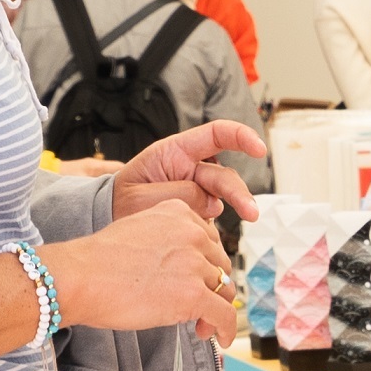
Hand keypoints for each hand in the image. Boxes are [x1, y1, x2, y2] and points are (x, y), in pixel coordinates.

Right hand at [40, 201, 245, 342]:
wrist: (80, 277)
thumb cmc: (97, 261)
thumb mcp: (138, 231)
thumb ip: (166, 241)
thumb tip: (180, 270)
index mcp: (179, 212)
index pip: (209, 241)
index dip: (205, 266)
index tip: (197, 281)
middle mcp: (192, 233)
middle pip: (220, 265)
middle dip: (212, 288)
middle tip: (199, 308)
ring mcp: (195, 263)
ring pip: (225, 289)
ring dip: (216, 309)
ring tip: (202, 325)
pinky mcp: (193, 294)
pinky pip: (225, 313)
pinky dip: (225, 329)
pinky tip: (219, 338)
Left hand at [109, 120, 262, 228]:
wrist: (110, 217)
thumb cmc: (120, 201)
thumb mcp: (140, 198)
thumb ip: (176, 195)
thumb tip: (211, 201)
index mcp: (174, 152)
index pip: (214, 134)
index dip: (240, 137)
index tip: (260, 149)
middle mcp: (189, 166)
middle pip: (223, 174)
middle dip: (240, 192)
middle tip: (251, 213)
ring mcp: (196, 187)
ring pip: (222, 195)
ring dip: (232, 207)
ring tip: (239, 224)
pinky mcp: (198, 206)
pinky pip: (212, 213)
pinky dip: (211, 224)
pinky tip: (201, 236)